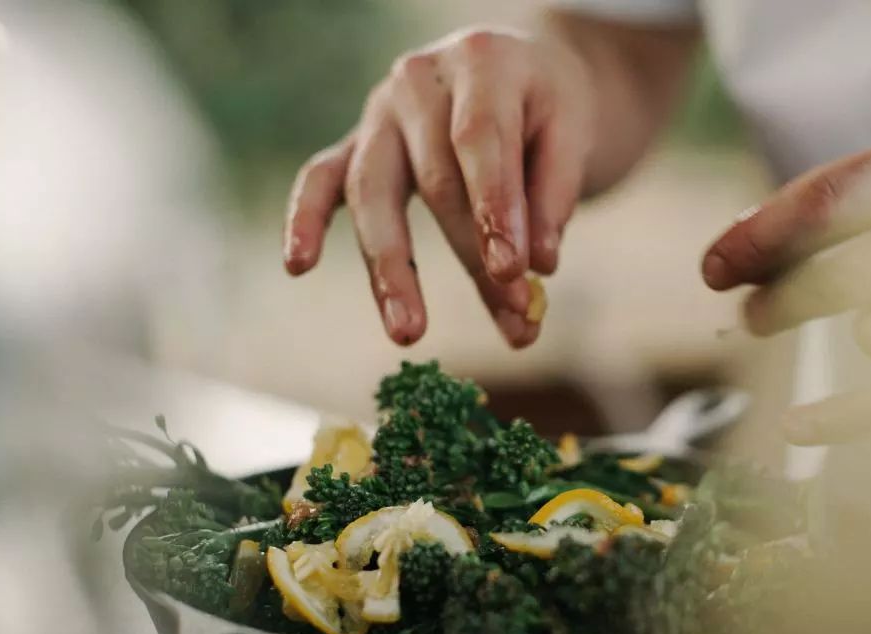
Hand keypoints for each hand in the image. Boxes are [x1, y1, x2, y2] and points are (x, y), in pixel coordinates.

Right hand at [282, 27, 593, 347]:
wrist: (520, 70)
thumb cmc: (547, 107)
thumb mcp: (572, 133)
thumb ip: (554, 198)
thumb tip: (537, 268)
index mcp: (481, 63)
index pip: (480, 141)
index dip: (495, 210)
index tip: (515, 273)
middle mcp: (419, 82)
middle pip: (435, 181)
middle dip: (473, 258)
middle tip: (513, 319)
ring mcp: (378, 112)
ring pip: (373, 191)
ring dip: (391, 267)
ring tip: (408, 332)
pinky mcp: (356, 143)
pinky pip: (320, 178)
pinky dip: (306, 219)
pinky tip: (297, 265)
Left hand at [703, 124, 870, 444]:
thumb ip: (855, 194)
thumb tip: (739, 241)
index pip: (833, 200)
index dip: (760, 236)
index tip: (714, 265)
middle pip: (844, 273)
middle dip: (780, 296)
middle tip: (747, 312)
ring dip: (836, 339)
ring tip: (800, 324)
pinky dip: (847, 418)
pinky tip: (797, 425)